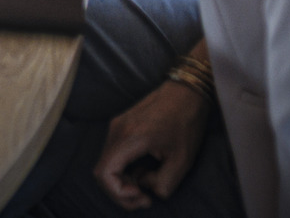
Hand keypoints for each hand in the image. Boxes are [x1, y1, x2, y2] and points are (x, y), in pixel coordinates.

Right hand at [92, 80, 209, 209]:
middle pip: (102, 171)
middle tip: (145, 198)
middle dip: (121, 190)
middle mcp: (117, 130)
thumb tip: (146, 186)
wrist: (187, 91)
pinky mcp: (122, 125)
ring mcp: (117, 125)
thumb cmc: (186, 123)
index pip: (104, 173)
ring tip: (148, 183)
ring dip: (123, 179)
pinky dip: (125, 168)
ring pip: (108, 162)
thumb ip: (162, 184)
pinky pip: (115, 153)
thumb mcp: (182, 161)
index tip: (141, 195)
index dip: (118, 193)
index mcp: (130, 138)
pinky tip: (145, 169)